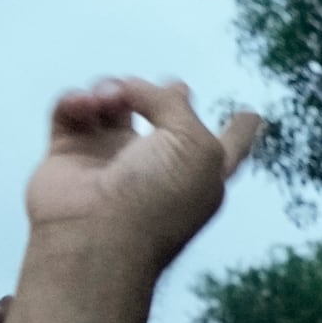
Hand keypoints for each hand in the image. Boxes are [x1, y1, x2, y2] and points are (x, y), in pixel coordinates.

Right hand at [24, 78, 263, 266]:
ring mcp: (111, 160)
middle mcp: (157, 166)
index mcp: (200, 172)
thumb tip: (134, 87)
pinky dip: (76, 100)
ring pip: (112, 104)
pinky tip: (86, 105)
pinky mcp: (70, 156)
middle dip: (162, 96)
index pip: (229, 148)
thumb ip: (174, 104)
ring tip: (109, 98)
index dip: (241, 130)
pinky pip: (72, 110)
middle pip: (166, 120)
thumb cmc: (157, 197)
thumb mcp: (194, 144)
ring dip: (111, 89)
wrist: (95, 235)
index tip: (251, 115)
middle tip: (169, 86)